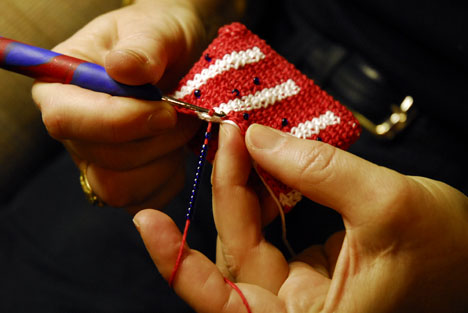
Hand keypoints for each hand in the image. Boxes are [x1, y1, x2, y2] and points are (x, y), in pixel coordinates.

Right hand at [32, 0, 241, 211]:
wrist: (178, 57)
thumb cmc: (158, 37)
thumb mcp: (152, 29)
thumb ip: (140, 49)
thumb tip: (122, 68)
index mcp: (61, 88)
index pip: (67, 119)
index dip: (120, 121)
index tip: (166, 110)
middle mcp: (74, 131)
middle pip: (101, 161)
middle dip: (156, 141)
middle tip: (186, 114)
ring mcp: (96, 161)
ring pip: (120, 189)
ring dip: (165, 161)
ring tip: (183, 129)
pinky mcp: (124, 180)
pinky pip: (145, 199)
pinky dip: (170, 178)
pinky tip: (179, 150)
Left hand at [134, 123, 467, 311]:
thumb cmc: (451, 250)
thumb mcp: (389, 204)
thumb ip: (318, 170)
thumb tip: (257, 139)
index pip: (225, 304)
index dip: (180, 265)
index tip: (149, 221)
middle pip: (237, 254)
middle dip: (228, 193)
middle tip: (226, 139)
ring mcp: (301, 293)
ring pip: (250, 239)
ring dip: (243, 189)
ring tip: (240, 142)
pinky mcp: (306, 270)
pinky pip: (270, 232)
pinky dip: (265, 194)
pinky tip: (264, 162)